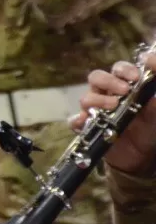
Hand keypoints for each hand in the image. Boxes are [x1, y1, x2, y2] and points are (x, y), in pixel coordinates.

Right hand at [72, 53, 155, 174]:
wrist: (143, 154)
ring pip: (86, 98)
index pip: (119, 69)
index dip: (125, 69)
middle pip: (96, 77)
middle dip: (108, 81)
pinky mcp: (87, 128)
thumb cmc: (151, 126)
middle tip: (123, 90)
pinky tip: (86, 121)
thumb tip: (152, 69)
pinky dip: (78, 120)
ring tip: (112, 107)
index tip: (135, 77)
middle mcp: (106, 94)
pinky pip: (75, 121)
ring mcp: (95, 111)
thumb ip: (155, 93)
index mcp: (124, 86)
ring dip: (97, 100)